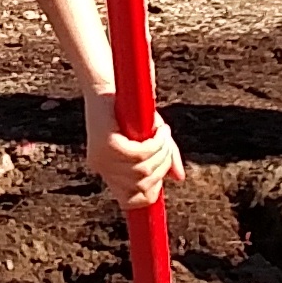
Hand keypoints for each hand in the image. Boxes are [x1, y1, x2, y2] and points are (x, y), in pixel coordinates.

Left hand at [84, 89, 183, 209]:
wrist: (108, 81)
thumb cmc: (129, 109)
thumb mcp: (150, 138)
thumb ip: (163, 158)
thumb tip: (179, 179)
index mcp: (109, 173)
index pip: (130, 201)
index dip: (150, 196)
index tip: (162, 182)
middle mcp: (102, 168)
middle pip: (144, 185)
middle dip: (163, 166)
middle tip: (167, 145)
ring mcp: (102, 158)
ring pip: (144, 170)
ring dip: (162, 152)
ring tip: (164, 134)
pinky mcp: (107, 144)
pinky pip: (141, 154)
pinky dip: (156, 143)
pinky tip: (161, 130)